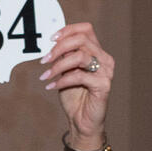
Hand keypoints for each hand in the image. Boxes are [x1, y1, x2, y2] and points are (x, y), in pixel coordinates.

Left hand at [40, 21, 113, 147]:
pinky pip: (80, 76)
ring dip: (59, 65)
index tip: (50, 40)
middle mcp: (105, 59)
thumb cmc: (74, 95)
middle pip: (82, 39)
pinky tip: (52, 86)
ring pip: (80, 56)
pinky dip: (62, 80)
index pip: (86, 29)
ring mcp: (106, 72)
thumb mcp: (66, 70)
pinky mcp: (104, 85)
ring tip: (47, 75)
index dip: (67, 30)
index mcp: (97, 52)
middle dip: (59, 47)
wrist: (81, 121)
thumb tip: (52, 40)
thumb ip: (64, 55)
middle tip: (45, 59)